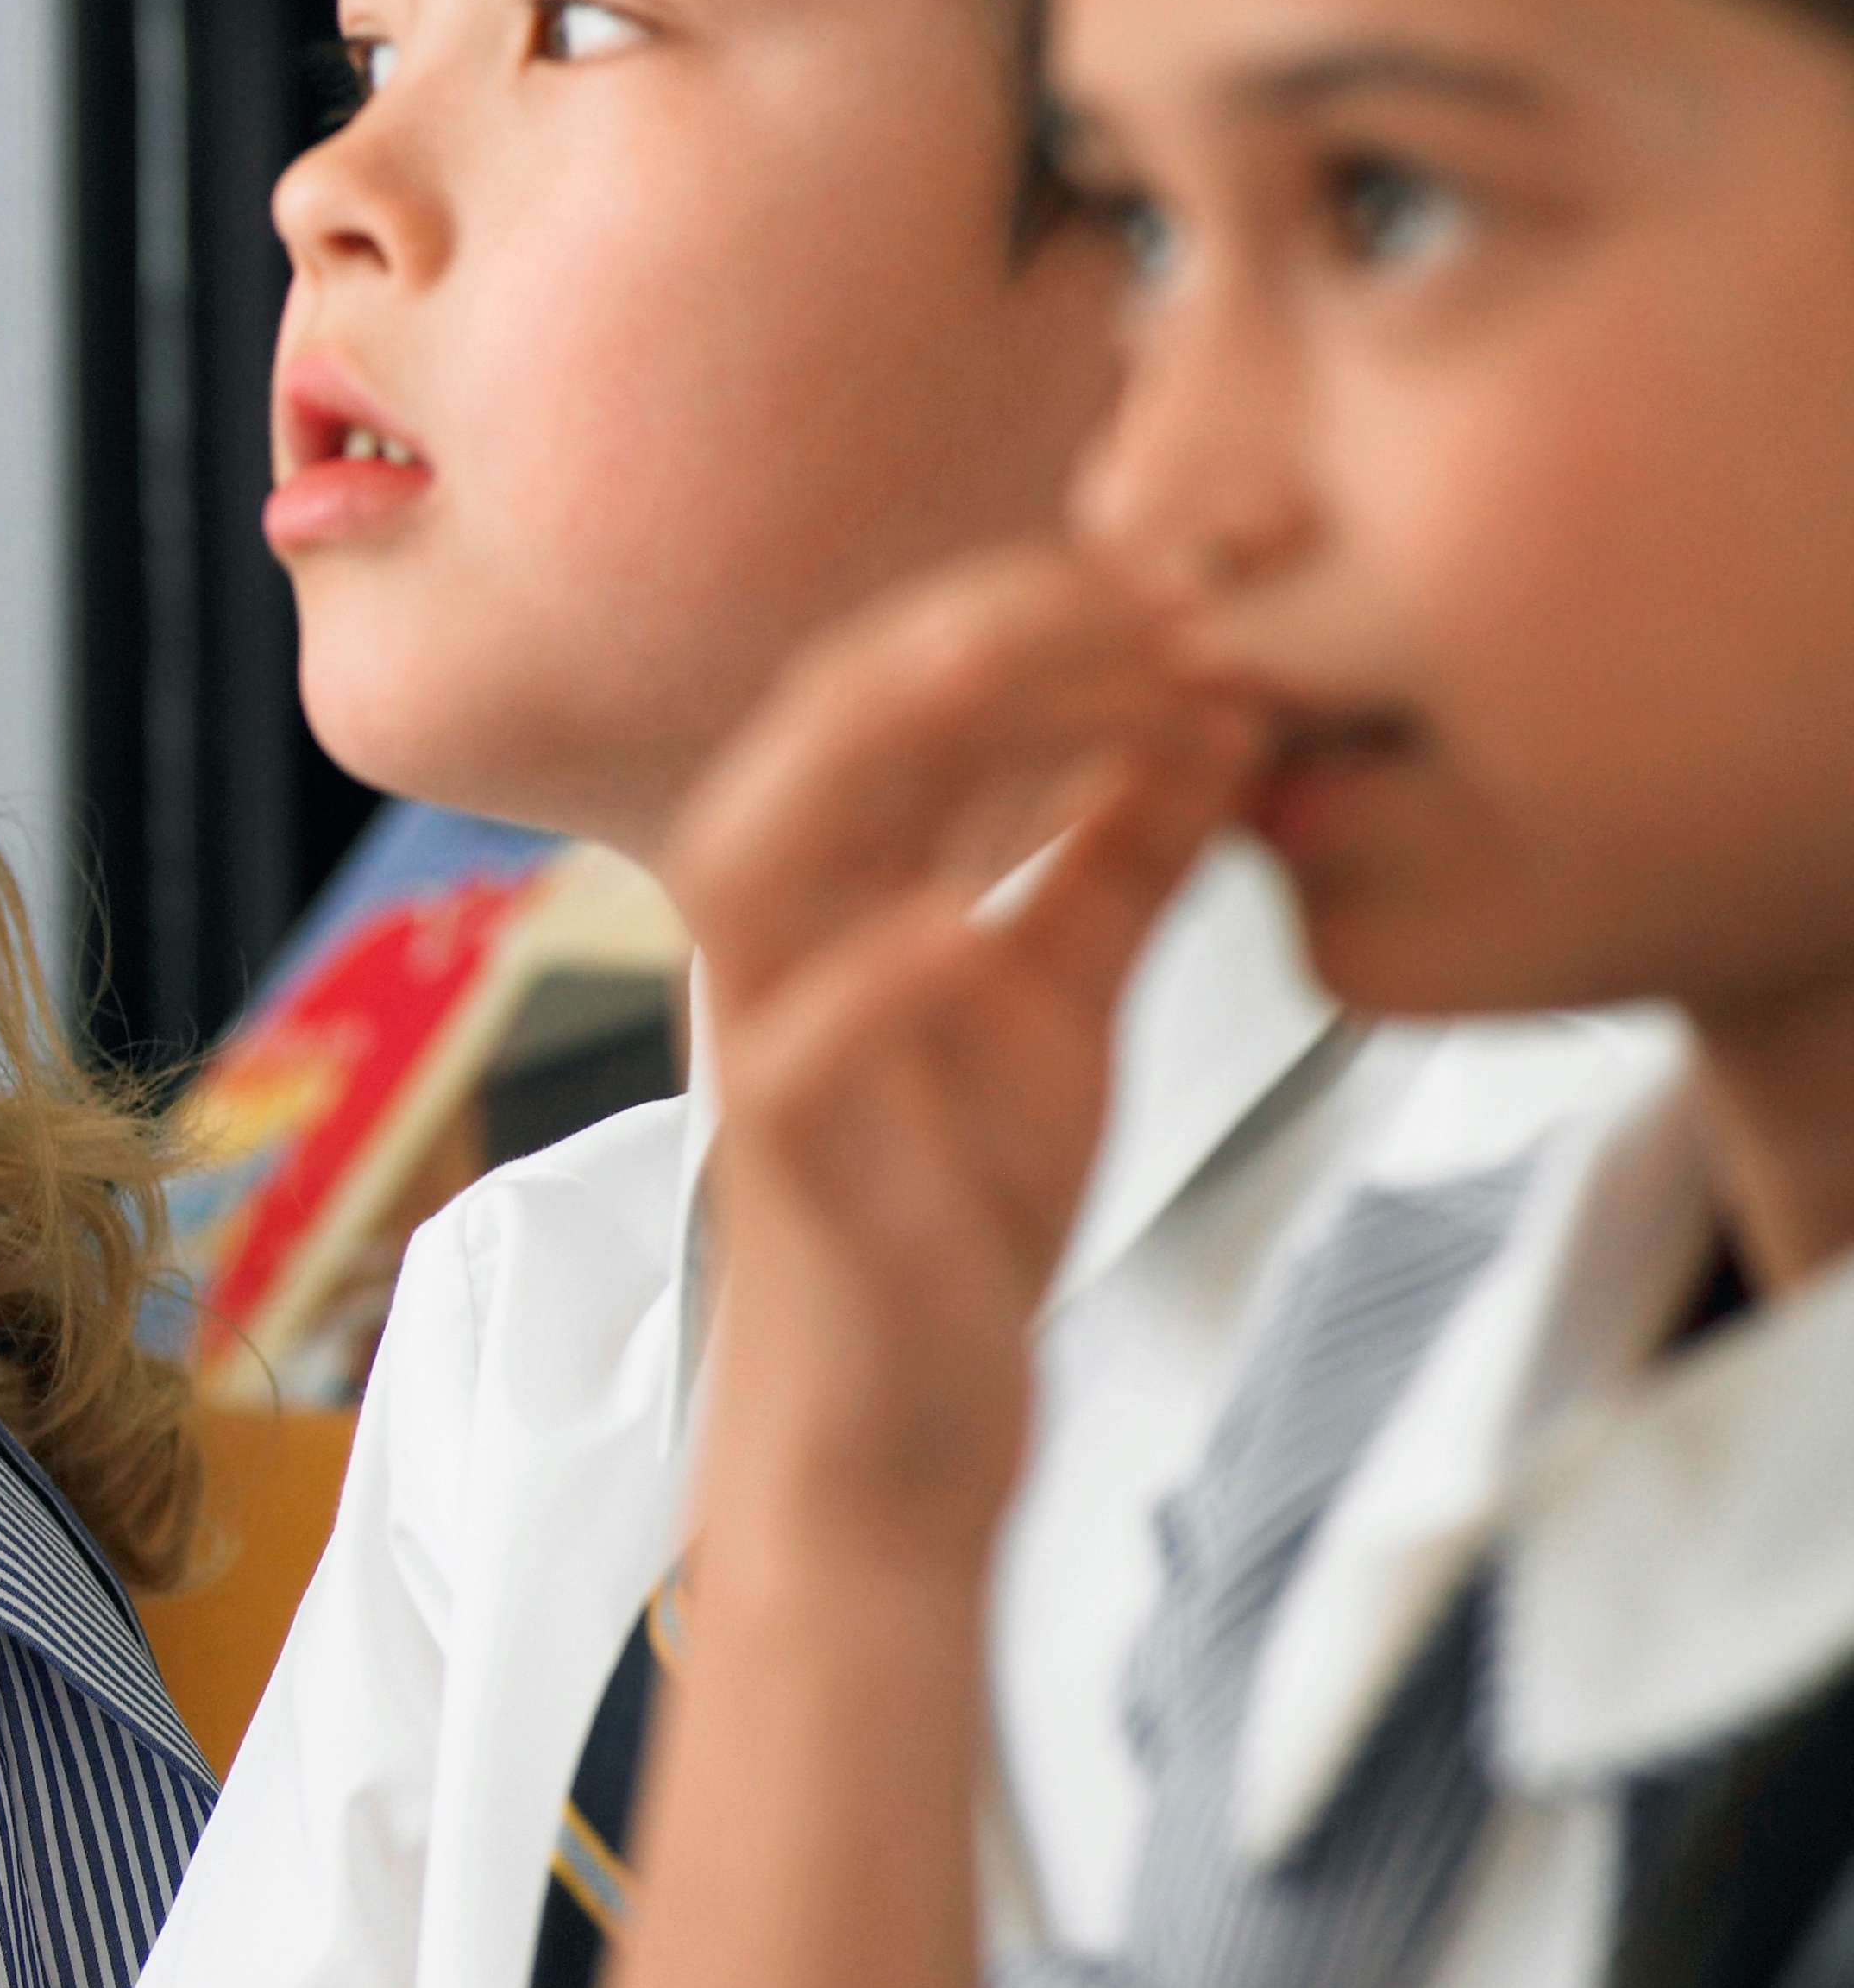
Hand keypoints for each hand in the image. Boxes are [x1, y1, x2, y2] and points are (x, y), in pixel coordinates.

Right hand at [666, 548, 1253, 1563]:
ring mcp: (768, 1043)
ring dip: (906, 739)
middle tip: (1169, 581)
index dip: (1045, 598)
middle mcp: (779, 941)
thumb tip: (1222, 712)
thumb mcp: (1060, 1005)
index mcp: (839, 887)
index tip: (1207, 555)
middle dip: (990, 625)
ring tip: (1065, 666)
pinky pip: (794, 1049)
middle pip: (827, 724)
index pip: (907, 685)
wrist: (896, 1433)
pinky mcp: (791, 1163)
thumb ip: (1117, 862)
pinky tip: (961, 921)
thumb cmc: (951, 1220)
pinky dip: (869, 975)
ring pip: (765, 847)